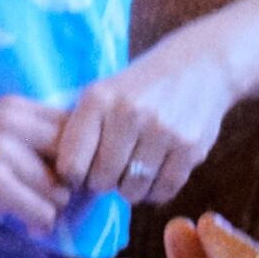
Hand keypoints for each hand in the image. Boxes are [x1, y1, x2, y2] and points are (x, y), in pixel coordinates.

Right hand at [0, 101, 66, 232]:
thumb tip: (71, 163)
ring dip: (52, 208)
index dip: (79, 155)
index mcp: (15, 107)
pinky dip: (38, 223)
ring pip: (61, 190)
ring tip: (33, 214)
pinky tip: (24, 225)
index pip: (76, 127)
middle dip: (73, 183)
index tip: (66, 176)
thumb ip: (26, 136)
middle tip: (56, 199)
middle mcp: (14, 123)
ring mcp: (4, 151)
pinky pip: (42, 211)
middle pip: (76, 158)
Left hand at [24, 59, 230, 210]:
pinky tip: (153, 174)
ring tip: (132, 171)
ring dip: (129, 188)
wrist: (199, 66)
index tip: (80, 173)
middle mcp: (129, 114)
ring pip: (132, 189)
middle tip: (109, 172)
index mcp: (98, 99)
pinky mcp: (190, 147)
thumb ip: (80, 129)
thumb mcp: (102, 93)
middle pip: (102, 180)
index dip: (73, 177)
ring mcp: (163, 131)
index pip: (71, 163)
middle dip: (102, 182)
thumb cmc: (138, 86)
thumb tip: (59, 180)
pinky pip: (163, 190)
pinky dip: (155, 191)